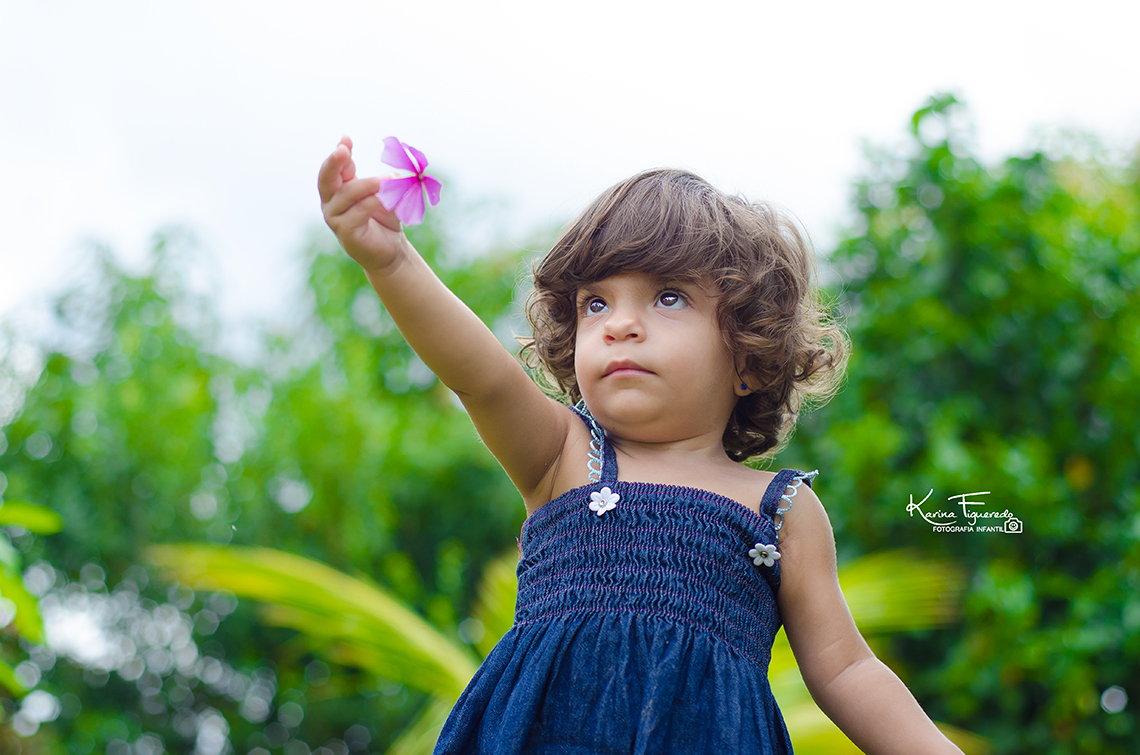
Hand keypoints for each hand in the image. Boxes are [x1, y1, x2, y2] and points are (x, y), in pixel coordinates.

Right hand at [318, 136, 409, 273]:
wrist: (391, 250)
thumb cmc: (386, 220)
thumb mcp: (387, 195)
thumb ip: (385, 182)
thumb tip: (395, 168)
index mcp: (339, 189)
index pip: (336, 167)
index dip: (340, 152)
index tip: (346, 138)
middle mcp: (332, 202)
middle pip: (326, 178)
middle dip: (334, 163)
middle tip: (342, 150)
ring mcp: (335, 217)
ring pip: (346, 194)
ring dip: (368, 184)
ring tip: (389, 179)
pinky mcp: (344, 232)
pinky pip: (357, 212)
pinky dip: (372, 202)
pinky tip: (385, 198)